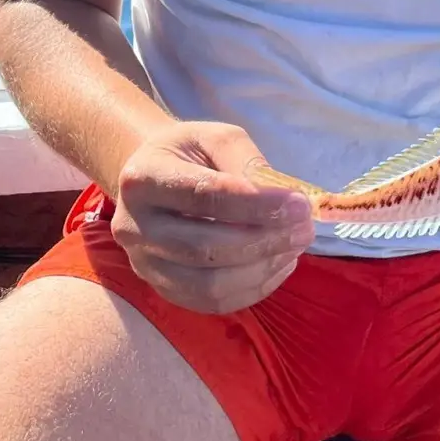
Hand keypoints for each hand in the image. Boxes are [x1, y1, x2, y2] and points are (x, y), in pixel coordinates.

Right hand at [111, 121, 314, 313]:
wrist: (154, 177)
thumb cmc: (190, 153)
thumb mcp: (216, 138)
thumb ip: (247, 162)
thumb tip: (285, 200)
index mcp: (143, 179)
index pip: (205, 197)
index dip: (257, 205)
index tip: (300, 203)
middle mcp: (134, 227)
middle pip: (206, 248)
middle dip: (265, 240)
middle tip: (305, 228)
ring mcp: (144, 265)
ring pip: (209, 285)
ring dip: (263, 269)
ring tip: (295, 246)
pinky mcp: (161, 289)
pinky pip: (211, 303)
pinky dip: (253, 289)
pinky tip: (278, 264)